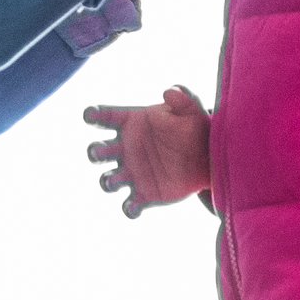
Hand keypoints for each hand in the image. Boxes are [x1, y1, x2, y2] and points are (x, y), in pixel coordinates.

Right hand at [83, 88, 210, 216]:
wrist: (208, 158)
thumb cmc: (194, 129)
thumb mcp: (191, 110)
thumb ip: (183, 98)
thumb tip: (170, 91)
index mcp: (131, 123)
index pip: (104, 117)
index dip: (94, 115)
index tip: (91, 115)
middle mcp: (125, 149)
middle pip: (99, 151)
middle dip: (95, 152)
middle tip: (98, 152)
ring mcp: (132, 173)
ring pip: (109, 179)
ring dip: (107, 181)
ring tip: (114, 180)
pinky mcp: (145, 194)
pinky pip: (130, 205)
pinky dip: (128, 208)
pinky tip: (133, 207)